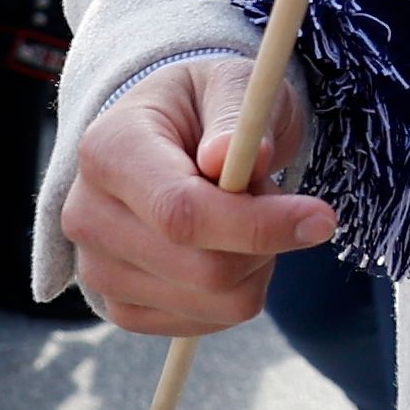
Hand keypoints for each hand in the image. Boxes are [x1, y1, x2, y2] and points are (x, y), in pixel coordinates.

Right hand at [62, 57, 332, 336]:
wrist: (166, 136)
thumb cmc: (205, 106)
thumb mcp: (231, 84)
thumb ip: (234, 115)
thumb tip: (227, 158)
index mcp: (108, 151)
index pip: (181, 214)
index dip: (256, 226)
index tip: (323, 218)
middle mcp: (87, 216)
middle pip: (201, 270)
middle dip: (266, 243)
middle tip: (277, 200)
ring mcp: (96, 270)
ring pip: (212, 304)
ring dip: (256, 266)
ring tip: (244, 216)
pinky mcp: (119, 307)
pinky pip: (203, 324)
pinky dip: (238, 291)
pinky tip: (228, 249)